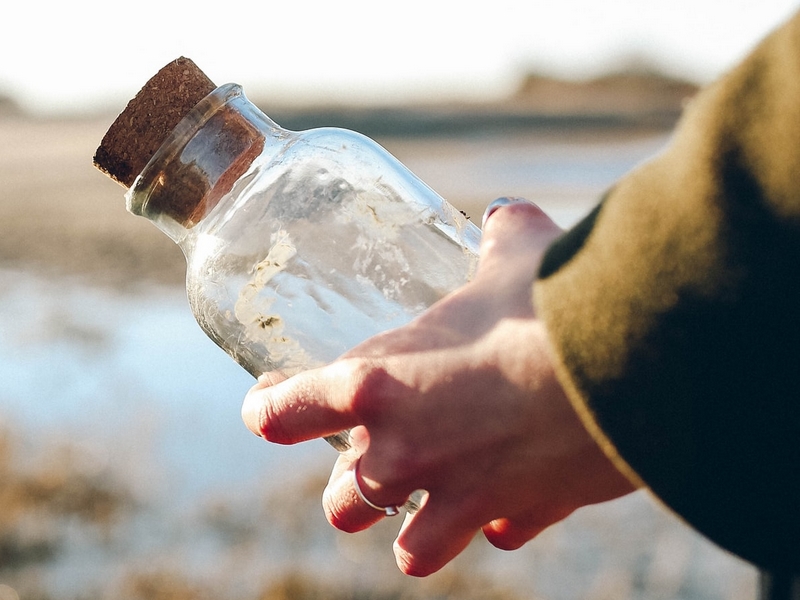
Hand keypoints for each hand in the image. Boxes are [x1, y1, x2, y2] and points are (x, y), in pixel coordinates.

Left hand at [242, 199, 637, 575]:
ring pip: (407, 549)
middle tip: (376, 456)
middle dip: (352, 486)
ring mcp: (456, 497)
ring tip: (434, 502)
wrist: (624, 365)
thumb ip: (497, 235)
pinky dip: (495, 522)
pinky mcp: (516, 517)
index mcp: (375, 384)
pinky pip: (492, 536)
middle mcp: (402, 453)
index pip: (282, 414)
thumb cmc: (549, 302)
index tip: (270, 406)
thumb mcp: (513, 254)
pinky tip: (511, 499)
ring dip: (414, 528)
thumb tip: (503, 214)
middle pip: (341, 502)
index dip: (270, 411)